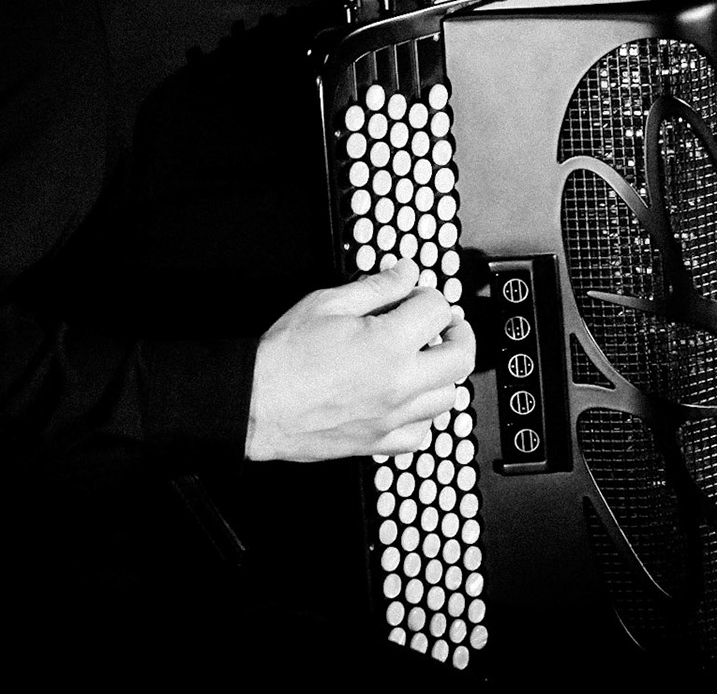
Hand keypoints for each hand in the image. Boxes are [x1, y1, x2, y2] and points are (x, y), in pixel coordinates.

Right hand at [245, 259, 475, 461]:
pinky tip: (409, 400)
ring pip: (447, 398)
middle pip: (461, 357)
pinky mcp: (378, 442)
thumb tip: (405, 274)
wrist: (255, 403)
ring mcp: (392, 417)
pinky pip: (421, 434)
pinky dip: (423, 415)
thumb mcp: (327, 303)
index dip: (427, 295)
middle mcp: (399, 383)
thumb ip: (376, 288)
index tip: (415, 295)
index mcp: (388, 344)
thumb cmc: (284, 358)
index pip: (437, 309)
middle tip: (445, 324)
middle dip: (458, 332)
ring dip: (444, 373)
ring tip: (426, 359)